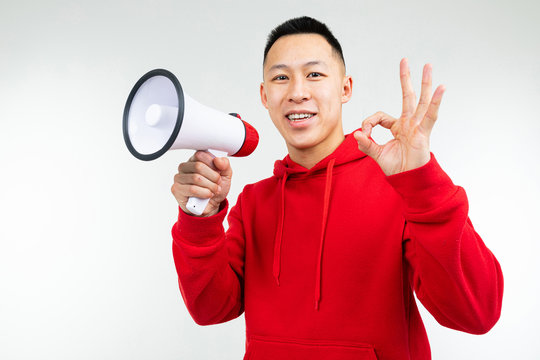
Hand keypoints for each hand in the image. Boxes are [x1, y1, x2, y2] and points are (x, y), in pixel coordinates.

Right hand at [171, 150, 232, 216]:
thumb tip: (218, 160)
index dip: (213, 164)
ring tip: (214, 190)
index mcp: (195, 160)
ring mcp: (179, 178)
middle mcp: (185, 167)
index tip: (219, 171)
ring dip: (210, 186)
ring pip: (196, 178)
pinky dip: (204, 193)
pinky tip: (208, 195)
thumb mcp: (225, 175)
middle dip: (213, 176)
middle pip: (198, 166)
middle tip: (218, 183)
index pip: (201, 154)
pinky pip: (191, 189)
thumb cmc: (215, 188)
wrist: (211, 206)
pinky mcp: (176, 189)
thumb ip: (225, 165)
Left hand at [354, 58, 445, 175]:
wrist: (408, 179)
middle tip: (404, 61)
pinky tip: (441, 88)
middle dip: (406, 79)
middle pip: (408, 96)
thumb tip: (357, 134)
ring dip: (424, 83)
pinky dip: (436, 102)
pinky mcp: (424, 132)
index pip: (380, 116)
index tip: (364, 134)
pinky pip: (431, 115)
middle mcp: (409, 123)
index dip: (369, 122)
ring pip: (421, 100)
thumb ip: (366, 144)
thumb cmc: (397, 167)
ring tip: (427, 65)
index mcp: (398, 127)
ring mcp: (417, 126)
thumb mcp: (377, 154)